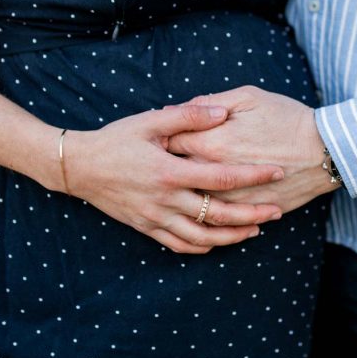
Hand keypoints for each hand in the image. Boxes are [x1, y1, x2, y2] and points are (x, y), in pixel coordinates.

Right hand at [60, 105, 285, 253]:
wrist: (79, 167)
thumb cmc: (116, 139)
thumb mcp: (151, 121)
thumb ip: (189, 115)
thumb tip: (223, 111)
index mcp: (171, 172)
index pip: (223, 177)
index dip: (254, 176)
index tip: (277, 171)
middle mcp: (166, 200)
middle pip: (220, 215)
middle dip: (253, 215)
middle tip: (277, 211)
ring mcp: (156, 218)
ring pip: (203, 237)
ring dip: (233, 236)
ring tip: (256, 230)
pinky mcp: (146, 228)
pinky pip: (180, 245)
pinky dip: (203, 246)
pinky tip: (219, 241)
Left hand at [167, 87, 338, 211]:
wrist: (325, 150)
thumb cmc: (287, 118)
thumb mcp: (248, 97)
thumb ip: (208, 103)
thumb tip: (175, 108)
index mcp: (211, 143)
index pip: (168, 143)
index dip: (161, 138)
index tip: (160, 136)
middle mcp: (215, 174)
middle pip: (175, 175)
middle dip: (167, 167)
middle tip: (164, 162)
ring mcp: (231, 197)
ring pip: (193, 202)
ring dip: (183, 193)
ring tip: (179, 185)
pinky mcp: (246, 211)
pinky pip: (216, 220)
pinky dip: (205, 214)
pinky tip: (203, 205)